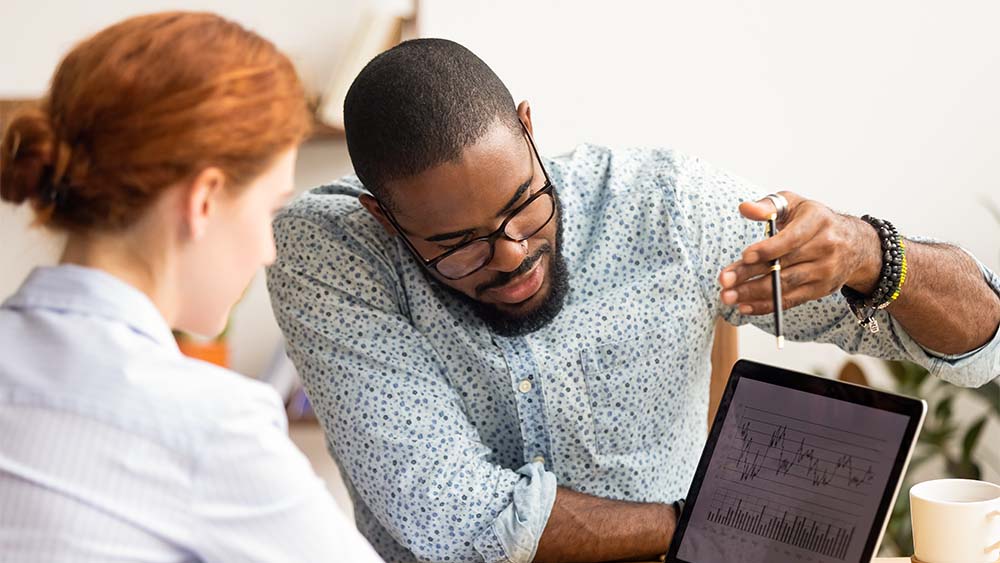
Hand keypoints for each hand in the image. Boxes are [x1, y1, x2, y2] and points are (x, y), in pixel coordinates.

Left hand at [718, 191, 880, 314]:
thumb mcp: (794, 204)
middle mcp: (825, 247)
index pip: (791, 239)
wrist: (855, 243)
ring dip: (753, 293)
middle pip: (783, 265)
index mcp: (817, 222)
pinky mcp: (821, 290)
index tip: (744, 256)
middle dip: (750, 274)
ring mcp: (825, 271)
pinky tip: (745, 307)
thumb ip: (768, 205)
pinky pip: (791, 301)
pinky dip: (766, 306)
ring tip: (728, 296)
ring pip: (785, 286)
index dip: (768, 249)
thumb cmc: (814, 220)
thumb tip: (744, 208)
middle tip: (724, 281)